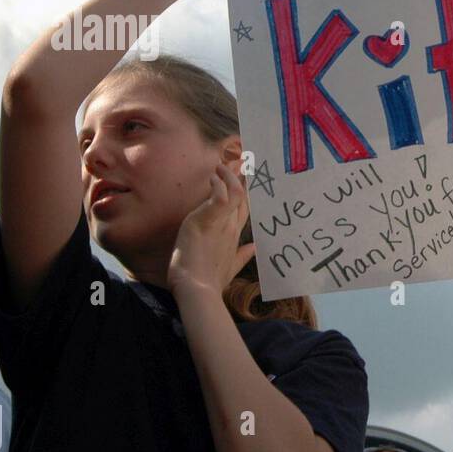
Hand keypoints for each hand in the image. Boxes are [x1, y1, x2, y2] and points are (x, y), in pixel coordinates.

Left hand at [168, 163, 255, 296]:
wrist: (198, 291)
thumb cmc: (210, 282)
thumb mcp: (229, 267)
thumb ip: (242, 255)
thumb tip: (254, 248)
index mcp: (234, 235)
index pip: (244, 207)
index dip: (246, 191)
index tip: (247, 176)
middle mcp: (231, 226)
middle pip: (242, 196)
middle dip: (242, 177)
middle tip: (242, 160)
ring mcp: (222, 223)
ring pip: (234, 192)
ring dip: (229, 176)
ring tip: (221, 165)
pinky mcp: (207, 221)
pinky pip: (220, 197)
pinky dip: (219, 184)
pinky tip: (214, 177)